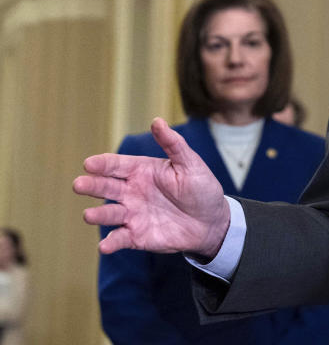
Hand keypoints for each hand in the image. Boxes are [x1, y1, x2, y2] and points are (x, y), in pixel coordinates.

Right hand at [73, 117, 230, 258]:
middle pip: (106, 187)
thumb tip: (157, 121)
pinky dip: (111, 242)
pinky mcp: (136, 235)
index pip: (116, 165)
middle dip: (91, 186)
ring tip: (89, 215)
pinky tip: (105, 246)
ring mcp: (132, 214)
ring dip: (98, 215)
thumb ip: (173, 144)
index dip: (102, 164)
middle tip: (79, 185)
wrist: (212, 221)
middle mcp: (131, 191)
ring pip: (109, 213)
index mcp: (141, 171)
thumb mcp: (190, 164)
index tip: (89, 164)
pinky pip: (120, 238)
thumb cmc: (201, 188)